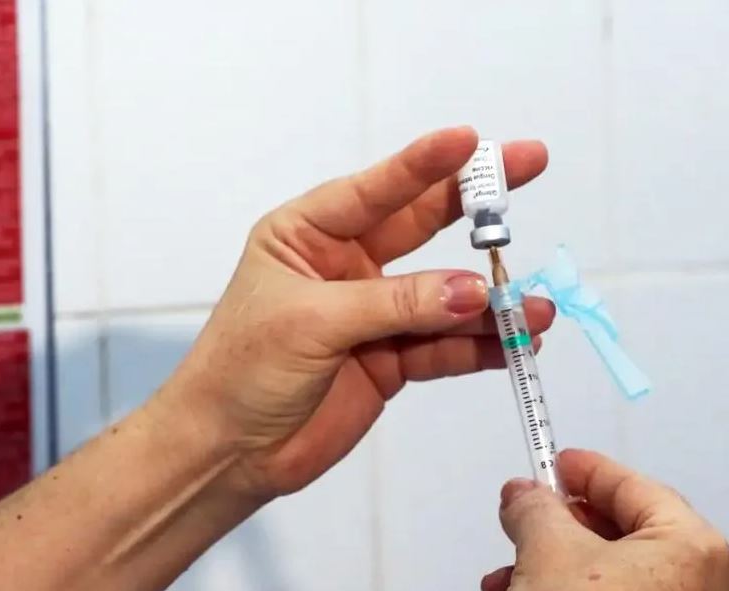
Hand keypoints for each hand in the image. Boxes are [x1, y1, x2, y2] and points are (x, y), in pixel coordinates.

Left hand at [159, 126, 551, 497]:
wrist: (228, 450)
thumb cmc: (241, 369)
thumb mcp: (311, 322)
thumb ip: (394, 304)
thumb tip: (473, 291)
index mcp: (306, 235)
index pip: (373, 191)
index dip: (424, 165)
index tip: (471, 140)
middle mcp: (344, 265)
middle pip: (419, 225)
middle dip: (474, 205)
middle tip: (528, 168)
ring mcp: (371, 313)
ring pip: (441, 295)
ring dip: (489, 300)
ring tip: (533, 306)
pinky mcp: (389, 360)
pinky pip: (442, 348)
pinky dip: (478, 348)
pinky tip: (514, 345)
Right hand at [482, 449, 728, 590]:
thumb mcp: (547, 552)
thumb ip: (535, 509)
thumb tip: (524, 495)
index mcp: (693, 550)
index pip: (634, 486)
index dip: (586, 470)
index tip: (556, 463)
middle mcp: (701, 586)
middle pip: (622, 534)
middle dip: (560, 527)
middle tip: (526, 515)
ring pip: (611, 575)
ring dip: (552, 565)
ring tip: (509, 572)